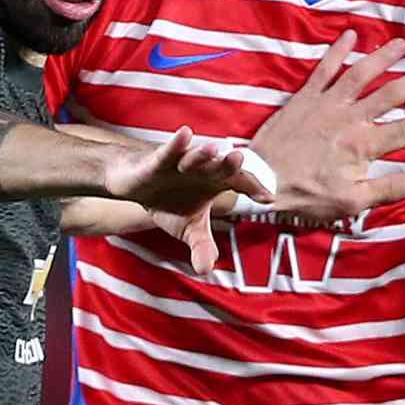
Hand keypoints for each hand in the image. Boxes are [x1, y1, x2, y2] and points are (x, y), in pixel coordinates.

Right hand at [105, 129, 273, 275]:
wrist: (135, 183)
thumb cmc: (168, 200)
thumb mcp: (186, 228)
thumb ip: (200, 246)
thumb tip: (205, 270)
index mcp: (216, 182)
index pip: (240, 183)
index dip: (254, 188)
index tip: (269, 199)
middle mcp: (203, 169)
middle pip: (221, 165)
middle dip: (231, 164)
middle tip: (240, 160)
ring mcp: (181, 162)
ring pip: (196, 157)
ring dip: (203, 154)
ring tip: (215, 149)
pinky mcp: (158, 160)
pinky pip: (169, 150)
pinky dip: (177, 143)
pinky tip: (185, 133)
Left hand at [247, 31, 404, 223]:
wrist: (260, 179)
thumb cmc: (306, 194)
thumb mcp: (349, 202)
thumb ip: (386, 189)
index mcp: (364, 145)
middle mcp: (350, 118)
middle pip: (392, 94)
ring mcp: (327, 103)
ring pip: (361, 74)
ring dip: (384, 57)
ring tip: (404, 44)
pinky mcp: (306, 96)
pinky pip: (324, 69)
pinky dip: (338, 50)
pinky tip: (351, 34)